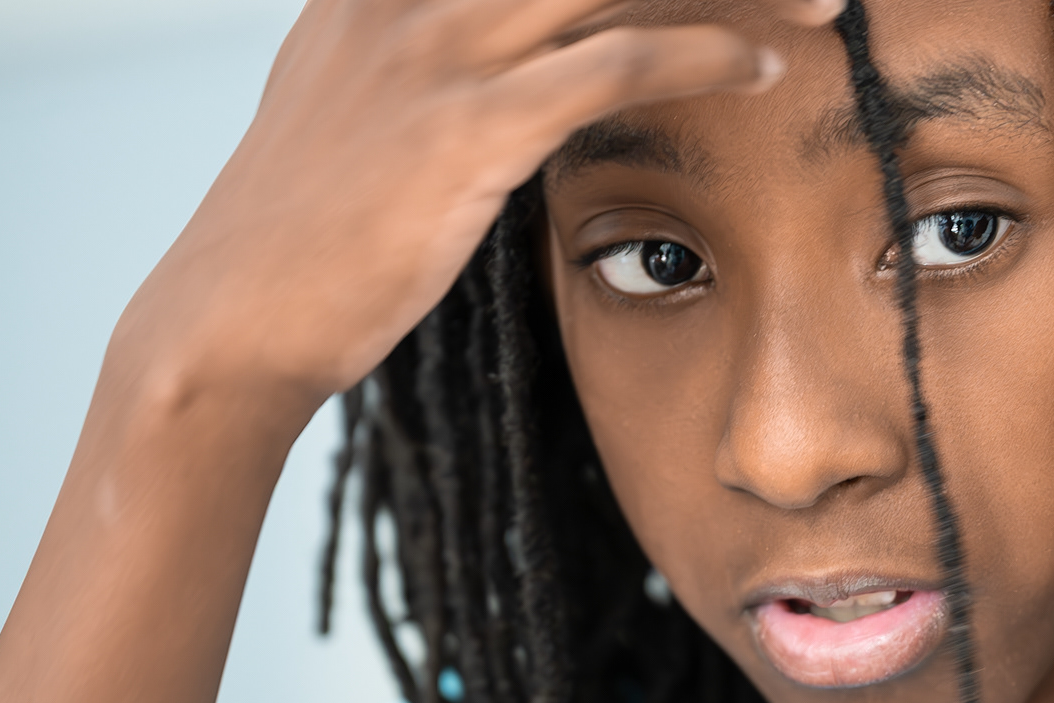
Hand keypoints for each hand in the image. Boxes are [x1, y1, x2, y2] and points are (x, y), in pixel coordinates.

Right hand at [119, 0, 840, 424]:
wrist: (233, 320)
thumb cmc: (306, 233)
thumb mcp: (348, 104)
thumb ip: (413, 54)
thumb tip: (496, 55)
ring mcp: (438, 50)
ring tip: (820, 5)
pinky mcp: (467, 127)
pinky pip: (613, 62)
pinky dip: (703, 55)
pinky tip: (762, 68)